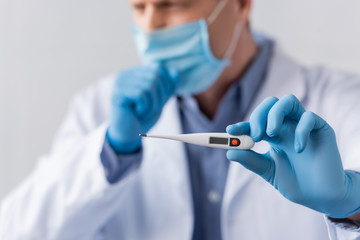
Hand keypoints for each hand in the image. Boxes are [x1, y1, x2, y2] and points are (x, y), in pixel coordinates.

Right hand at [107, 63, 176, 153]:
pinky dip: (145, 108)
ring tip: (144, 112)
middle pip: (156, 76)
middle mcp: (126, 74)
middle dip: (160, 96)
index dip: (166, 86)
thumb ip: (167, 85)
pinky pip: (142, 95)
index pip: (158, 68)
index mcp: (135, 73)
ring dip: (153, 104)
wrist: (128, 136)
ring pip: (150, 86)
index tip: (160, 101)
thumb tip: (176, 72)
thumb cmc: (143, 118)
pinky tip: (137, 114)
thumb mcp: (160, 100)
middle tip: (151, 110)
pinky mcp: (118, 92)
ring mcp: (120, 82)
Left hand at [226, 94, 359, 217]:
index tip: (231, 131)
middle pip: (270, 104)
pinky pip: (309, 118)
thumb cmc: (295, 182)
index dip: (242, 125)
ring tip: (270, 134)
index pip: (255, 122)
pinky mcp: (322, 129)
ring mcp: (303, 126)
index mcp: (273, 135)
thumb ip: (251, 160)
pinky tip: (298, 149)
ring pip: (288, 101)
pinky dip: (300, 131)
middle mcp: (287, 126)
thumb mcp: (268, 171)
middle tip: (255, 135)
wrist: (320, 196)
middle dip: (259, 116)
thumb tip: (230, 151)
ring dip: (275, 114)